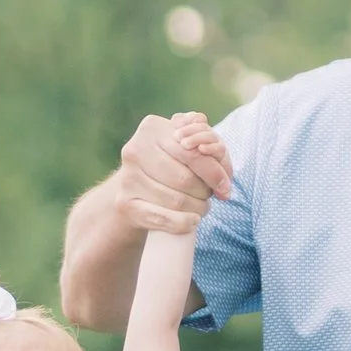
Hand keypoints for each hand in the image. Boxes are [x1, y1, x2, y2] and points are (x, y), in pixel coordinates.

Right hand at [115, 110, 231, 238]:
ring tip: (201, 207)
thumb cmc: (166, 163)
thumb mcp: (181, 145)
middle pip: (184, 179)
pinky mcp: (125, 203)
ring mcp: (128, 177)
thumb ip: (205, 143)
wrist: (132, 187)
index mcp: (152, 128)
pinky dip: (182, 223)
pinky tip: (192, 221)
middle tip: (209, 197)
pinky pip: (161, 217)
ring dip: (196, 208)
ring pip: (176, 200)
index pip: (192, 153)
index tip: (225, 187)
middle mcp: (135, 150)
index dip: (214, 172)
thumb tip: (222, 165)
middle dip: (204, 192)